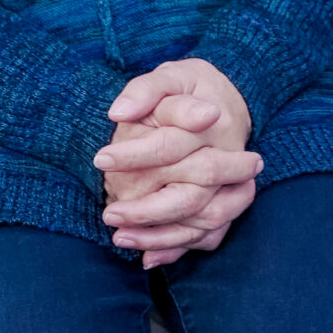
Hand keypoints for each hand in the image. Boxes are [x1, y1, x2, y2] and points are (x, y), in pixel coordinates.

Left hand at [96, 60, 259, 266]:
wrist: (228, 98)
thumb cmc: (191, 86)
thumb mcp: (172, 74)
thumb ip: (145, 90)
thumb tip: (118, 112)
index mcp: (213, 124)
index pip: (171, 146)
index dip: (134, 154)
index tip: (100, 159)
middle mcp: (228, 158)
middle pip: (192, 194)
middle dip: (147, 210)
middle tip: (108, 213)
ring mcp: (232, 184)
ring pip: (203, 221)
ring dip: (160, 236)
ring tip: (119, 238)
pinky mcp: (228, 203)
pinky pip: (210, 236)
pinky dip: (179, 249)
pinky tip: (147, 258)